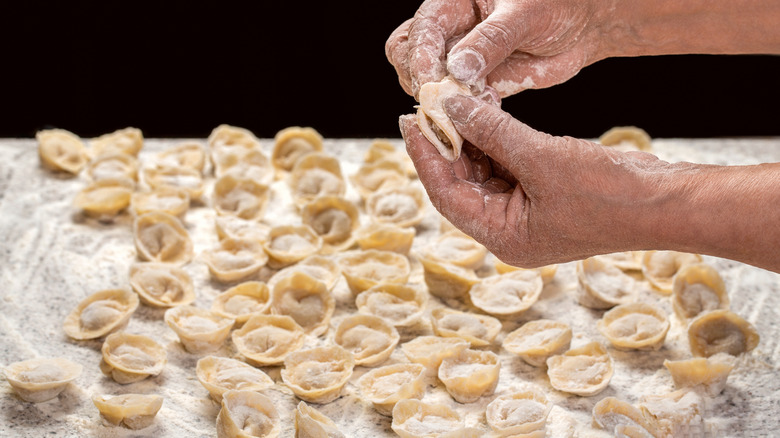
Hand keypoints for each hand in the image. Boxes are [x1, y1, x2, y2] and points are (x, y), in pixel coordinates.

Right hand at [386, 0, 609, 97]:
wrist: (584, 24)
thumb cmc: (557, 3)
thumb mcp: (525, 13)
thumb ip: (491, 40)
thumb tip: (457, 69)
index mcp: (453, 3)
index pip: (420, 31)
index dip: (420, 58)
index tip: (431, 82)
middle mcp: (450, 31)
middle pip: (406, 57)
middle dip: (419, 80)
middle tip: (441, 100)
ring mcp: (459, 59)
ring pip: (426, 83)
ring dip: (438, 101)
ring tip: (467, 106)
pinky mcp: (475, 84)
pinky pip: (455, 103)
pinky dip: (461, 113)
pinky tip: (482, 112)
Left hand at [399, 94, 674, 267]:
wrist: (665, 201)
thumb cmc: (610, 195)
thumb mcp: (543, 159)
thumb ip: (493, 133)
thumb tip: (452, 107)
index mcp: (503, 238)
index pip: (448, 196)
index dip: (425, 157)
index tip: (409, 121)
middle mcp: (509, 229)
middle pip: (461, 184)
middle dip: (445, 144)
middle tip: (428, 105)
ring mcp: (526, 213)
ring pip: (483, 171)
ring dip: (469, 137)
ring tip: (453, 100)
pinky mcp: (542, 193)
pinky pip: (506, 164)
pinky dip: (494, 139)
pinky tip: (483, 110)